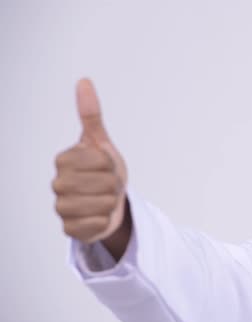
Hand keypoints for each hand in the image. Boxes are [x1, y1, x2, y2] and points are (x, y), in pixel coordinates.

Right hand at [53, 79, 128, 246]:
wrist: (111, 201)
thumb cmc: (104, 170)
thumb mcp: (101, 142)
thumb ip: (91, 115)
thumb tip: (84, 81)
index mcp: (64, 160)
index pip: (101, 160)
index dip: (111, 164)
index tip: (105, 165)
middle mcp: (57, 184)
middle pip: (104, 183)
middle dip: (114, 184)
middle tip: (107, 184)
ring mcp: (61, 208)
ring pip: (103, 204)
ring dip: (111, 202)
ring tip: (104, 199)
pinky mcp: (69, 230)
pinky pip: (97, 225)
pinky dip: (105, 221)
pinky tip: (99, 216)